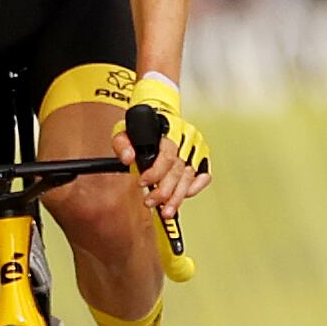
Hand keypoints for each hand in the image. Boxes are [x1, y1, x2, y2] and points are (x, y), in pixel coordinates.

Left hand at [120, 73, 210, 212]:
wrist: (160, 115)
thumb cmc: (144, 126)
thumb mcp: (125, 130)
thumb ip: (122, 144)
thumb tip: (128, 158)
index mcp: (170, 132)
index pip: (167, 156)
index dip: (156, 172)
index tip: (142, 183)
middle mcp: (187, 140)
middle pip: (179, 170)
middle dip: (165, 190)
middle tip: (151, 203)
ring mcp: (196, 149)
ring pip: (189, 176)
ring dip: (178, 196)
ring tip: (167, 210)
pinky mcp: (201, 156)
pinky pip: (203, 175)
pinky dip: (195, 187)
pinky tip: (184, 197)